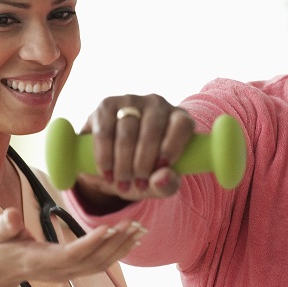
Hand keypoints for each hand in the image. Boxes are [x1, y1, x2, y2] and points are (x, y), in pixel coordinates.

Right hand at [0, 208, 146, 286]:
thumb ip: (5, 225)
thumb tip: (11, 215)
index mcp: (41, 261)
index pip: (70, 254)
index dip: (90, 243)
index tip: (108, 228)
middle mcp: (59, 271)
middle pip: (92, 260)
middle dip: (115, 244)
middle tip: (134, 223)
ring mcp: (67, 273)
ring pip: (100, 264)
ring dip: (122, 248)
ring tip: (140, 230)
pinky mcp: (73, 270)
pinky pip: (100, 264)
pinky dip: (117, 252)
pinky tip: (130, 240)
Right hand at [78, 94, 195, 200]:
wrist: (114, 162)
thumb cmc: (146, 172)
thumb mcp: (160, 183)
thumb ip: (167, 185)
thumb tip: (161, 179)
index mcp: (179, 118)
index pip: (182, 125)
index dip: (173, 146)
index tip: (162, 168)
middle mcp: (157, 104)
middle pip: (152, 131)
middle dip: (143, 164)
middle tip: (138, 185)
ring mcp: (131, 101)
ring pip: (127, 132)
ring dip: (123, 163)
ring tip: (122, 183)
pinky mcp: (107, 104)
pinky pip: (105, 131)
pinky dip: (104, 155)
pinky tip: (106, 171)